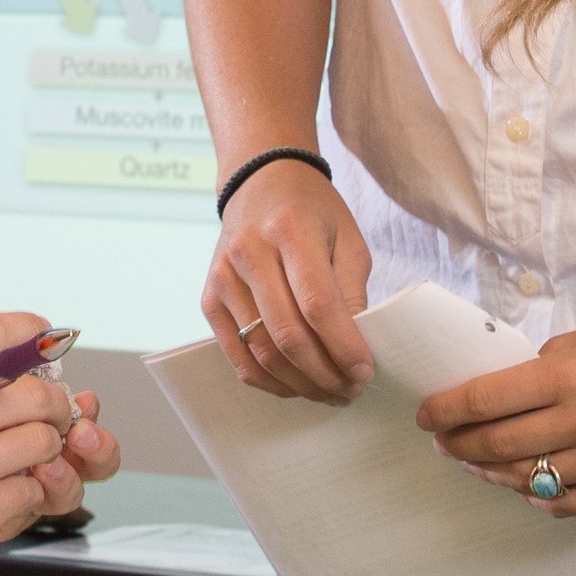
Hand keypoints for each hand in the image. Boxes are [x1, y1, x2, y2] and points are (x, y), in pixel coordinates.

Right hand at [0, 316, 114, 575]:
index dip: (25, 331)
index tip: (44, 335)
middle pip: (32, 391)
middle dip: (52, 405)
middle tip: (51, 417)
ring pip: (41, 442)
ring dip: (44, 454)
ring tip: (25, 464)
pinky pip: (30, 492)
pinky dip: (27, 497)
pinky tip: (4, 501)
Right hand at [203, 157, 372, 401]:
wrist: (260, 183)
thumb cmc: (313, 212)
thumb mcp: (347, 238)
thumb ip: (351, 291)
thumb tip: (356, 348)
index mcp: (290, 229)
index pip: (317, 303)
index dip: (343, 345)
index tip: (365, 371)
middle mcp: (249, 252)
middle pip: (287, 333)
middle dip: (325, 373)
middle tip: (351, 390)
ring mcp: (223, 277)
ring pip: (261, 351)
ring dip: (300, 383)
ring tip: (330, 392)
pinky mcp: (210, 298)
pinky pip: (238, 355)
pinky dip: (270, 380)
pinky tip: (297, 385)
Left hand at [415, 298, 575, 516]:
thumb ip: (537, 373)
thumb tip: (485, 401)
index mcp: (572, 377)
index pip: (487, 401)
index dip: (446, 411)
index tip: (426, 416)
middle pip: (499, 446)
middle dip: (459, 445)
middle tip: (443, 442)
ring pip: (528, 481)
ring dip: (492, 473)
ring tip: (476, 462)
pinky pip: (566, 506)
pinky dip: (537, 496)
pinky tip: (524, 483)